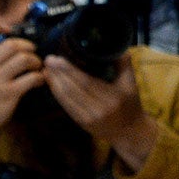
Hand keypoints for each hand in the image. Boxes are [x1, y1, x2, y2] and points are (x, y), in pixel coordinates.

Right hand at [0, 19, 45, 158]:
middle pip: (11, 44)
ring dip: (36, 61)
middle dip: (27, 46)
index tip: (8, 30)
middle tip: (32, 53)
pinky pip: (31, 78)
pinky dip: (40, 77)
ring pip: (24, 59)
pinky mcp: (9, 93)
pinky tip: (39, 80)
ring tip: (36, 67)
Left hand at [44, 54, 159, 172]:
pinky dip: (56, 93)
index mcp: (113, 98)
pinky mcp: (81, 123)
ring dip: (54, 82)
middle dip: (58, 74)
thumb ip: (124, 65)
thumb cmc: (131, 105)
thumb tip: (118, 47)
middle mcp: (99, 109)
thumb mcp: (132, 85)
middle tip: (48, 59)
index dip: (70, 70)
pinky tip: (51, 83)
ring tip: (46, 69)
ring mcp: (88, 118)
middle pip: (73, 89)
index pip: (86, 82)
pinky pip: (65, 105)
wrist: (129, 132)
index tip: (58, 58)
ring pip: (66, 98)